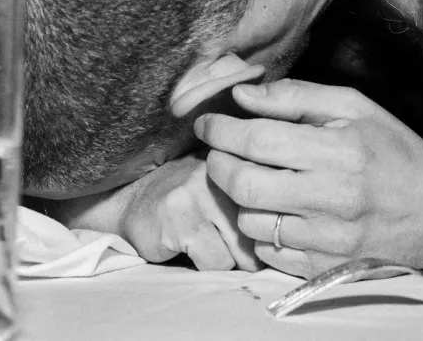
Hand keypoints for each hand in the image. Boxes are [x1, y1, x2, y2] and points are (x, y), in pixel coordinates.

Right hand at [116, 150, 262, 271]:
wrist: (132, 197)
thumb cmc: (189, 198)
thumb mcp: (226, 185)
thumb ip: (256, 198)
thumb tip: (291, 235)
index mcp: (240, 159)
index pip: (275, 204)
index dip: (269, 227)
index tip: (258, 230)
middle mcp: (221, 172)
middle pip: (260, 232)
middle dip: (248, 249)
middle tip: (224, 239)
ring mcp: (198, 194)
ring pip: (238, 252)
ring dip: (224, 258)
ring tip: (204, 240)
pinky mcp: (179, 221)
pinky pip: (212, 261)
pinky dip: (202, 263)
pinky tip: (185, 244)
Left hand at [194, 79, 422, 277]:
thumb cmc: (393, 151)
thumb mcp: (354, 107)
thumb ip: (295, 97)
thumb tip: (242, 96)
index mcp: (340, 151)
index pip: (258, 140)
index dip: (222, 130)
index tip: (208, 124)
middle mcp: (333, 198)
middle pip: (244, 185)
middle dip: (218, 165)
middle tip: (218, 152)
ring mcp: (329, 239)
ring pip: (250, 221)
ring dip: (238, 199)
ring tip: (250, 180)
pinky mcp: (325, 267)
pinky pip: (267, 252)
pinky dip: (259, 230)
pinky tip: (273, 210)